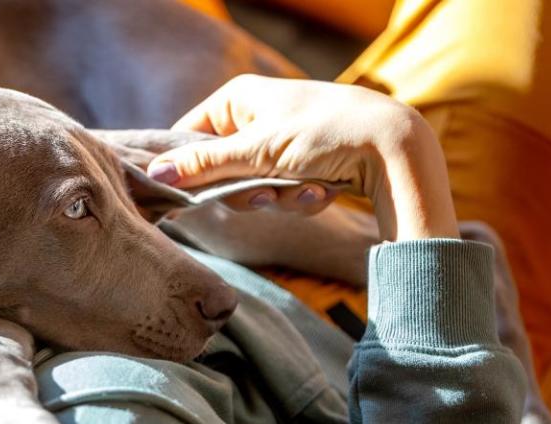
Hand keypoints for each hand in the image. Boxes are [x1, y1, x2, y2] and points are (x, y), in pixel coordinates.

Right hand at [148, 75, 459, 240]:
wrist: (394, 149)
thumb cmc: (324, 134)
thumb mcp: (257, 151)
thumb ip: (204, 165)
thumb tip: (156, 175)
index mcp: (239, 99)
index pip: (189, 136)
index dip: (188, 168)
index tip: (190, 195)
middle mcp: (257, 115)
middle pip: (221, 169)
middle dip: (246, 189)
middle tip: (265, 194)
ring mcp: (282, 140)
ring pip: (254, 185)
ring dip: (279, 196)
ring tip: (306, 189)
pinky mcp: (305, 162)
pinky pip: (284, 190)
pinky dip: (302, 196)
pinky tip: (324, 190)